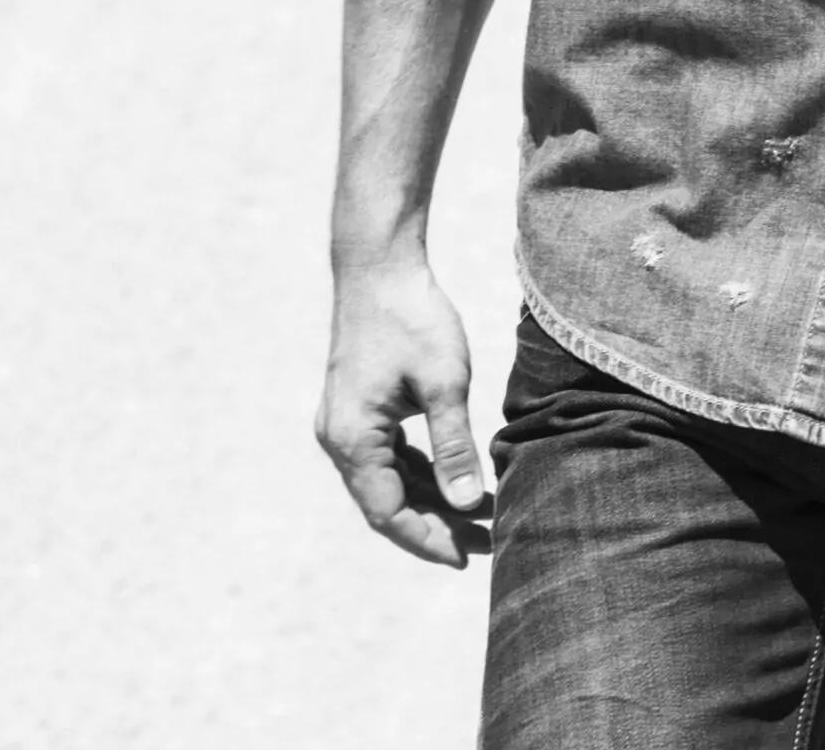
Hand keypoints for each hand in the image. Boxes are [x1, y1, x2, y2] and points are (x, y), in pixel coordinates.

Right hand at [316, 258, 492, 567]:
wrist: (379, 266)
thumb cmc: (412, 318)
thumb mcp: (444, 382)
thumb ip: (454, 445)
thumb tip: (467, 504)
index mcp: (352, 439)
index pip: (388, 513)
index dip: (427, 540)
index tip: (468, 557)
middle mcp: (339, 439)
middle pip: (386, 503)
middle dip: (435, 525)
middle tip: (486, 541)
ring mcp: (345, 424)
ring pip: (387, 482)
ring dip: (430, 499)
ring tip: (479, 514)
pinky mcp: (357, 410)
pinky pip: (387, 457)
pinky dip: (420, 472)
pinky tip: (455, 478)